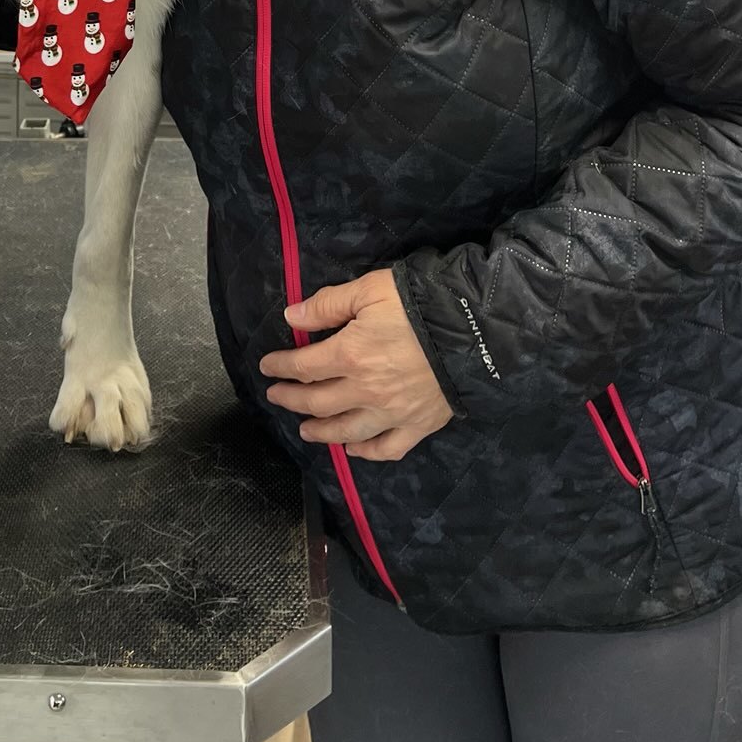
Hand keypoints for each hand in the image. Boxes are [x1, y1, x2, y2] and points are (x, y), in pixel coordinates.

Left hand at [259, 270, 452, 460]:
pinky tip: (354, 449)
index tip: (267, 367)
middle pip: (318, 403)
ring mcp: (391, 413)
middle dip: (291, 399)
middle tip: (276, 396)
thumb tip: (291, 317)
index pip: (304, 366)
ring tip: (304, 430)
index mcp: (349, 354)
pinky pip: (387, 448)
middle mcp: (365, 390)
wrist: (474, 330)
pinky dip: (366, 452)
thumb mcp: (369, 289)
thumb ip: (328, 305)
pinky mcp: (418, 426)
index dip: (281, 366)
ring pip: (346, 431)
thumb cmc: (417, 303)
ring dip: (320, 432)